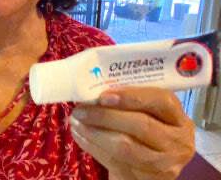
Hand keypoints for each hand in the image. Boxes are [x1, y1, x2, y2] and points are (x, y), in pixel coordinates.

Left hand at [70, 87, 194, 179]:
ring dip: (94, 132)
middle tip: (80, 109)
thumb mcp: (148, 112)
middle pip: (141, 125)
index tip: (103, 95)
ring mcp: (163, 165)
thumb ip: (131, 99)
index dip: (131, 96)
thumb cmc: (143, 127)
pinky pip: (113, 161)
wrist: (146, 166)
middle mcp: (178, 142)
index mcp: (178, 118)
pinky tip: (79, 134)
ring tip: (76, 120)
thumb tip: (95, 87)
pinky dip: (92, 146)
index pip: (161, 100)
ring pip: (125, 146)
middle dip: (106, 115)